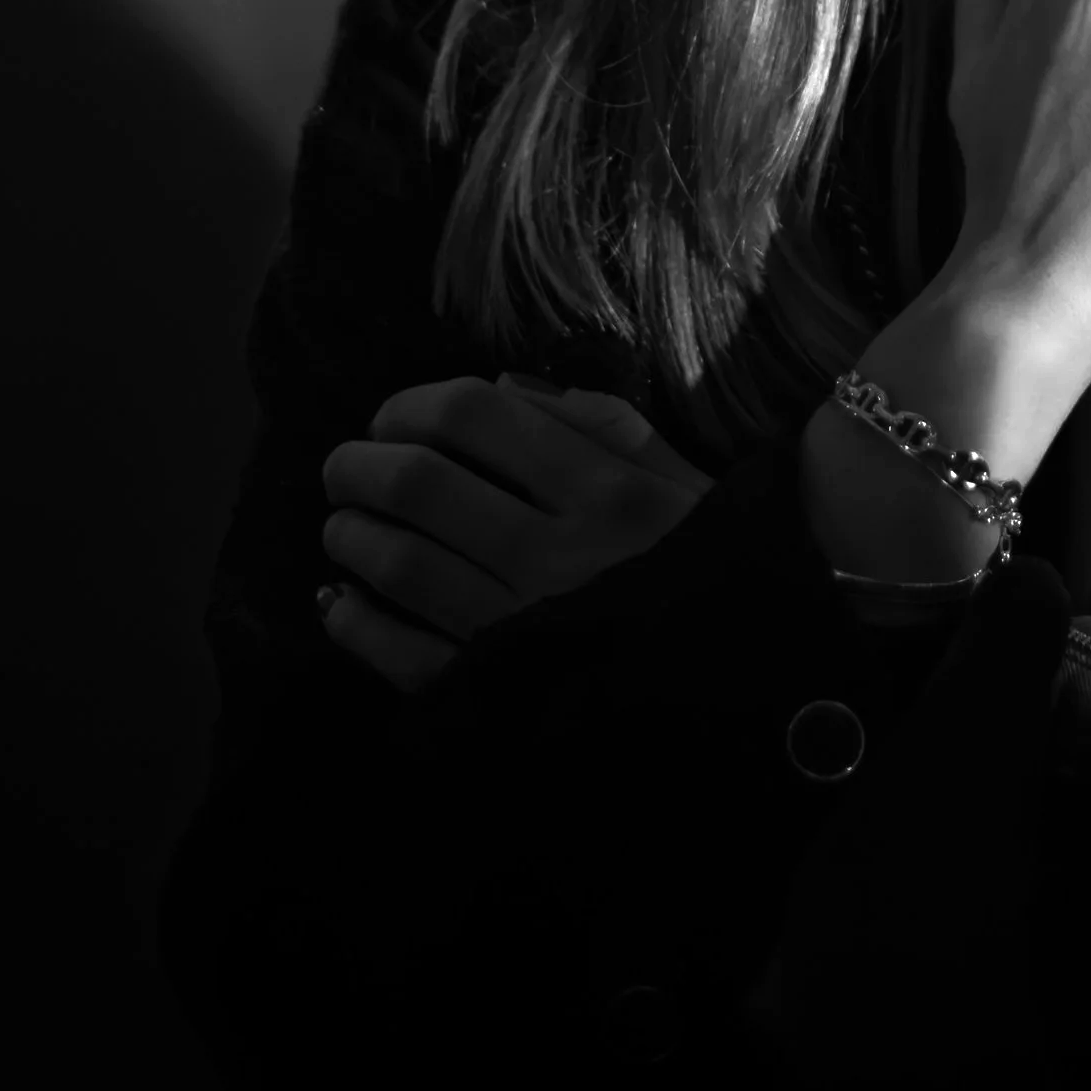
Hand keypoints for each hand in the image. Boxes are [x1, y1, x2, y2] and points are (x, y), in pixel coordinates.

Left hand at [319, 375, 713, 696]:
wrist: (748, 689)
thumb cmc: (709, 571)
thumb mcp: (678, 481)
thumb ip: (600, 424)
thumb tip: (499, 390)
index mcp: (607, 490)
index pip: (474, 416)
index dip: (409, 405)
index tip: (390, 419)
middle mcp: (560, 553)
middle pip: (419, 485)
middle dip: (359, 466)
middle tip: (344, 468)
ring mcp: (527, 630)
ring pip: (401, 565)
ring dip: (351, 538)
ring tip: (344, 528)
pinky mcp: (503, 699)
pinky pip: (405, 656)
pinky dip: (357, 625)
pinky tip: (342, 603)